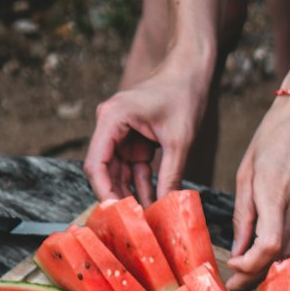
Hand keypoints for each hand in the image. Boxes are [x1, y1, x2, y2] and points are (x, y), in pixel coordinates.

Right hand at [83, 63, 209, 205]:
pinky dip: (142, 185)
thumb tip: (167, 210)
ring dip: (132, 195)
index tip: (117, 215)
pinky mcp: (132, 140)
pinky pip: (132, 169)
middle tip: (132, 224)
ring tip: (146, 219)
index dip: (105, 192)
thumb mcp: (180, 140)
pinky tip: (153, 204)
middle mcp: (110, 126)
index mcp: (112, 118)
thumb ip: (170, 176)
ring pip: (118, 174)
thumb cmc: (185, 92)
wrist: (193, 67)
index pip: (96, 164)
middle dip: (118, 197)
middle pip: (104, 172)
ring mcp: (120, 134)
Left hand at [224, 97, 289, 290]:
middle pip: (278, 259)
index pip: (267, 248)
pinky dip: (279, 250)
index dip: (248, 266)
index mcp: (276, 195)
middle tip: (233, 286)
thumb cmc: (274, 132)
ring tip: (245, 273)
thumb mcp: (247, 171)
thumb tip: (237, 246)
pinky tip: (263, 252)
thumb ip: (243, 213)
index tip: (231, 267)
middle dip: (254, 277)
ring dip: (267, 267)